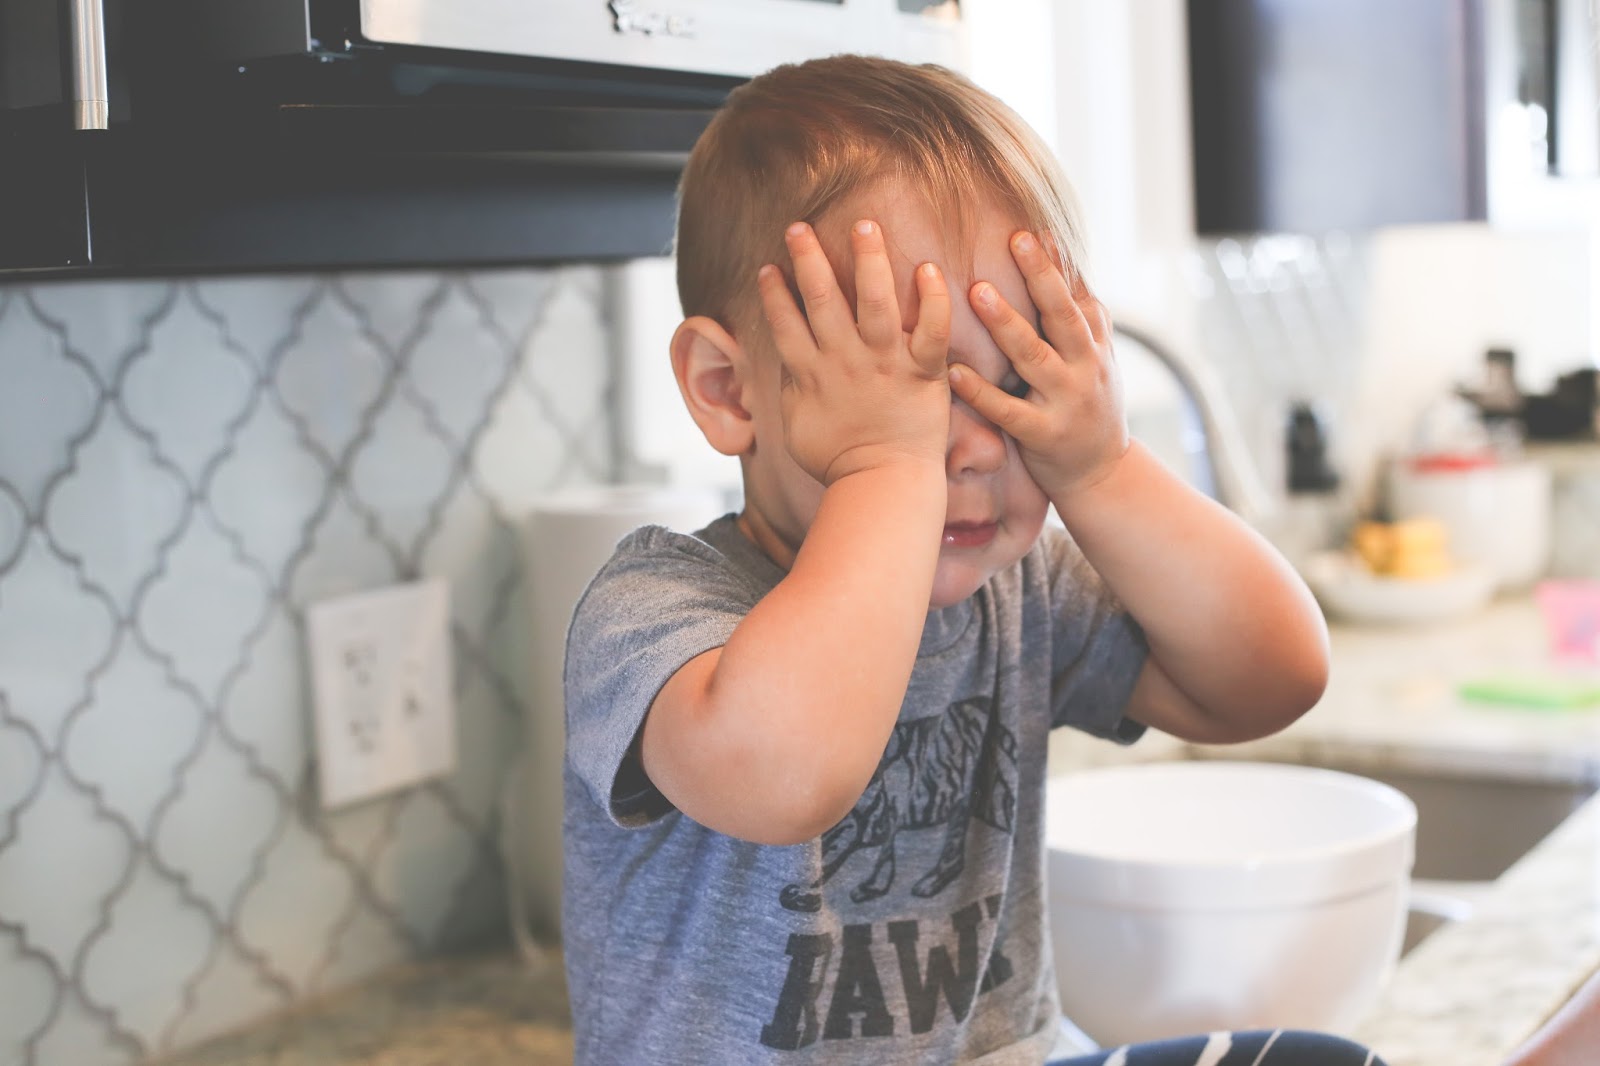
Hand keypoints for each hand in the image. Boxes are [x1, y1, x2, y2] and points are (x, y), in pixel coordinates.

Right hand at [758, 220, 950, 485]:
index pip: (785, 323)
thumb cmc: (838, 462)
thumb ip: (793, 387)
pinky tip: (928, 268)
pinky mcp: (922, 372)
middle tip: (799, 227)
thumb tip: (786, 365)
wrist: (882, 486)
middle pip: (821, 299)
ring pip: (874, 302)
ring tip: (864, 225)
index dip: (774, 294)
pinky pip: (931, 330)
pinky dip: (932, 299)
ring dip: (867, 260)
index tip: (770, 267)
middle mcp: (844, 360)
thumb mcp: (797, 425)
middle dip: (808, 259)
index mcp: (811, 373)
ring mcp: (884, 364)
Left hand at [949, 231, 1128, 499]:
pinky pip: (1007, 410)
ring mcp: (1065, 401)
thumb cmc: (1088, 402)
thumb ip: (1080, 314)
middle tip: (1014, 240)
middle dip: (1040, 276)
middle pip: (1061, 315)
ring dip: (1006, 323)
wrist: (1102, 473)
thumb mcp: (1096, 357)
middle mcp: (1084, 366)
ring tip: (977, 291)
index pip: (1076, 294)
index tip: (1032, 228)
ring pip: (1033, 356)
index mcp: (1094, 343)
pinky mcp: (1042, 434)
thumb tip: (1064, 256)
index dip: (1057, 262)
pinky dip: (981, 391)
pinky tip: (953, 372)